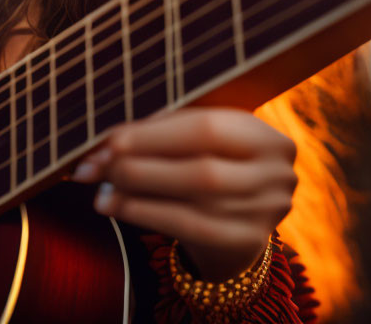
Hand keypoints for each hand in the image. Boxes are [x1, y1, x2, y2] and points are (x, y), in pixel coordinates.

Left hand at [71, 107, 296, 281]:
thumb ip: (163, 131)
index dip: (155, 134)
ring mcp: (266, 213)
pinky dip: (146, 215)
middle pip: (201, 171)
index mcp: (264, 135)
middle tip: (96, 164)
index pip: (206, 128)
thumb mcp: (203, 135)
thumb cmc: (213, 158)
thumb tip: (105, 142)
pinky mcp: (247, 242)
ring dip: (137, 194)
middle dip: (141, 166)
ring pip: (193, 203)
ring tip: (100, 188)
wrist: (245, 214)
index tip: (110, 139)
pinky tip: (116, 207)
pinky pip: (189, 230)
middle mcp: (274, 174)